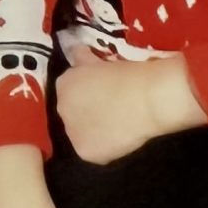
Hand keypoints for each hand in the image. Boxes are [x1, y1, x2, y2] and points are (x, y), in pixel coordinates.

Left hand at [55, 52, 202, 165]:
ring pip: (81, 133)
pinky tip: (119, 138)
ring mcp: (72, 133)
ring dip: (93, 130)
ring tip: (116, 125)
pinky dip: (105, 146)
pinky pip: (94, 150)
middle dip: (86, 111)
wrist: (145, 99)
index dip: (84, 91)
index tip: (99, 92)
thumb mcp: (101, 60)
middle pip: (71, 112)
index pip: (68, 90)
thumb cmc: (126, 74)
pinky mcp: (86, 152)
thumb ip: (84, 60)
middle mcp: (62, 109)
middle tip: (109, 109)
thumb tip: (79, 54)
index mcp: (63, 84)